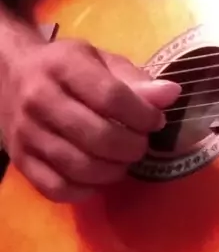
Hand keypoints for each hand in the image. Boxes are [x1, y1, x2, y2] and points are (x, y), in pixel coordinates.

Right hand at [2, 39, 179, 202]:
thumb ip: (135, 79)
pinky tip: (97, 180)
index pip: (111, 97)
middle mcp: (39, 98)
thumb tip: (170, 95)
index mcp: (63, 66)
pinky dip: (84, 191)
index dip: (142, 115)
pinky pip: (56, 189)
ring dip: (113, 171)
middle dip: (132, 147)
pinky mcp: (20, 160)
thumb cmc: (64, 68)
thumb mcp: (99, 60)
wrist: (9, 76)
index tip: (155, 121)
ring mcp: (26, 133)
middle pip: (98, 136)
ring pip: (80, 166)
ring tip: (123, 161)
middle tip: (140, 145)